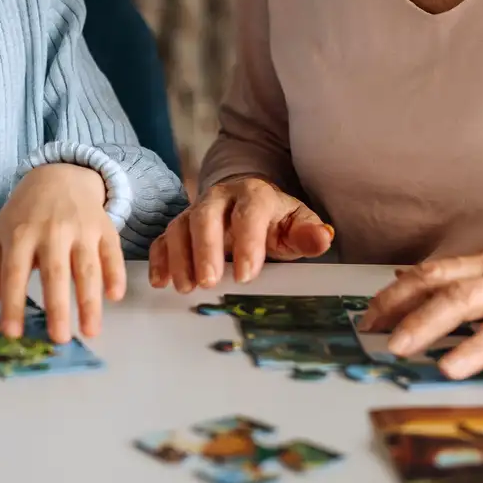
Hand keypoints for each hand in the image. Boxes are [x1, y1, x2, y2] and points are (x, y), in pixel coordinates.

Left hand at [0, 163, 123, 343]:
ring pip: (87, 267)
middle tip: (60, 339)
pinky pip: (112, 252)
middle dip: (58, 308)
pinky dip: (116, 274)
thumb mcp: (1, 235)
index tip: (13, 333)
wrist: (58, 174)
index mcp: (19, 234)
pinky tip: (115, 296)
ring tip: (91, 331)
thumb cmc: (25, 213)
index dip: (12, 304)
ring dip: (90, 301)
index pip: (14, 274)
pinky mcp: (103, 227)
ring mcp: (80, 228)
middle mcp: (51, 231)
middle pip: (55, 273)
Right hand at [147, 176, 333, 292]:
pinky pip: (162, 238)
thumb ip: (309, 233)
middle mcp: (220, 198)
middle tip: (209, 282)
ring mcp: (196, 211)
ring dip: (180, 257)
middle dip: (205, 249)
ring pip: (179, 226)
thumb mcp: (297, 224)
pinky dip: (159, 258)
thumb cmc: (275, 221)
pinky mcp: (180, 226)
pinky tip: (161, 281)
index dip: (247, 242)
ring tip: (187, 288)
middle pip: (206, 215)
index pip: (249, 213)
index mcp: (254, 195)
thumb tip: (323, 238)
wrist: (250, 204)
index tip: (247, 276)